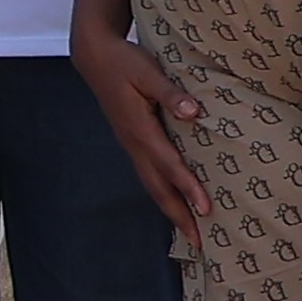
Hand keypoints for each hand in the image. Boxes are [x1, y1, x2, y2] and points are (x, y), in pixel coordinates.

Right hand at [74, 31, 211, 239]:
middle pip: (157, 188)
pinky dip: (164, 194)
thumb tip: (193, 112)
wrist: (94, 57)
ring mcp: (131, 145)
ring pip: (152, 185)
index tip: (207, 210)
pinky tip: (175, 201)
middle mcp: (133, 143)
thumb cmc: (123, 61)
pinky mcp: (132, 142)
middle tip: (200, 243)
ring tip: (190, 232)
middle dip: (178, 216)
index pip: (168, 164)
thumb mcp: (147, 70)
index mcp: (139, 128)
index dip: (188, 187)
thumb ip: (171, 93)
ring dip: (171, 210)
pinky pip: (149, 175)